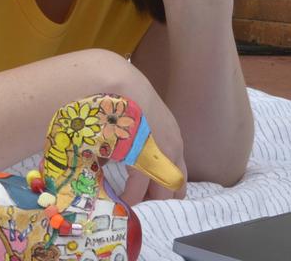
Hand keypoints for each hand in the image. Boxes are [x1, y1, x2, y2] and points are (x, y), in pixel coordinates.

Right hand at [118, 74, 187, 205]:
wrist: (117, 84)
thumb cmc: (123, 97)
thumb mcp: (137, 120)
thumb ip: (132, 141)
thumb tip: (111, 160)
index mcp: (172, 139)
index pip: (179, 173)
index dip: (167, 187)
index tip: (153, 195)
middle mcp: (172, 150)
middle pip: (175, 186)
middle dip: (160, 199)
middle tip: (144, 206)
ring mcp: (160, 156)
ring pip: (160, 193)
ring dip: (147, 202)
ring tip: (131, 207)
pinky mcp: (143, 160)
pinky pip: (138, 190)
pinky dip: (130, 198)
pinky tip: (121, 200)